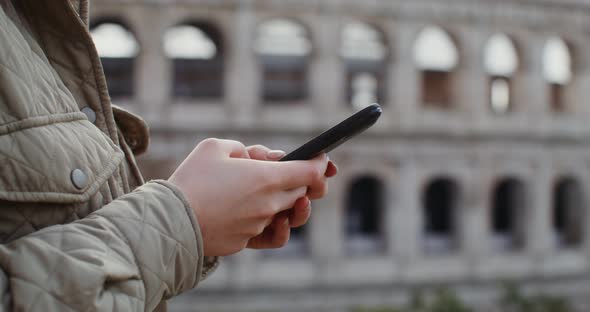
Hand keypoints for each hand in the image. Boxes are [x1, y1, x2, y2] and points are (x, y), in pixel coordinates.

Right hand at [168, 139, 330, 255]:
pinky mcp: (247, 241)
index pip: (310, 171)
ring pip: (287, 213)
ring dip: (291, 201)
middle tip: (308, 173)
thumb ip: (243, 149)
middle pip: (302, 192)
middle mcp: (269, 203)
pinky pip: (270, 234)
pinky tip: (277, 220)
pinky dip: (276, 224)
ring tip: (294, 196)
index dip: (321, 164)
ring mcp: (259, 225)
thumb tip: (256, 158)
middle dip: (308, 181)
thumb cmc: (192, 180)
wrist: (171, 221)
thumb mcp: (215, 147)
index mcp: (267, 177)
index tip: (323, 159)